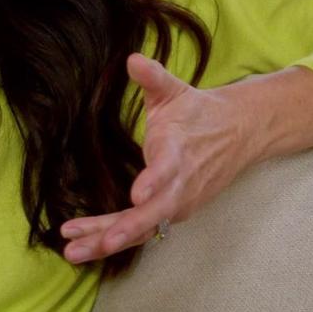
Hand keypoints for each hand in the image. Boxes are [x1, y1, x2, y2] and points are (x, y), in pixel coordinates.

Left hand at [60, 53, 258, 264]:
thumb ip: (153, 77)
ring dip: (108, 240)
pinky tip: (85, 246)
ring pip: (144, 228)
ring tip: (73, 252)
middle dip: (125, 228)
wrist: (239, 133)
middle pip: (154, 213)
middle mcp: (180, 184)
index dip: (153, 183)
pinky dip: (114, 239)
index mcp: (179, 151)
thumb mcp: (175, 90)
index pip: (168, 170)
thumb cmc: (198, 111)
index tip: (137, 195)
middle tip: (99, 241)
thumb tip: (133, 59)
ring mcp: (178, 202)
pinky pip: (142, 231)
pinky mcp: (173, 212)